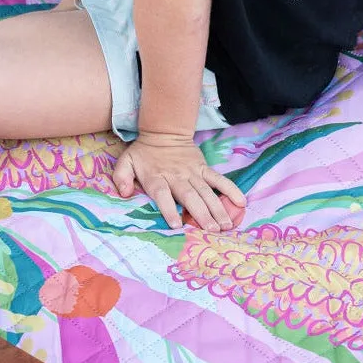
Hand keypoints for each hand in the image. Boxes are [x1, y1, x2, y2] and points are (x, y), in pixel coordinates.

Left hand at [112, 131, 245, 230]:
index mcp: (156, 178)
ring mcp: (192, 172)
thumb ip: (121, 177)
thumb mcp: (126, 161)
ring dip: (217, 208)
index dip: (168, 210)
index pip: (163, 195)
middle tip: (212, 231)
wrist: (163, 131)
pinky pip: (219, 179)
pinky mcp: (203, 168)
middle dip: (201, 214)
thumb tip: (124, 193)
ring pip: (206, 191)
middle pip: (190, 196)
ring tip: (226, 225)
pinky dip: (230, 189)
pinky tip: (240, 202)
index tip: (177, 225)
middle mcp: (176, 177)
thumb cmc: (144, 153)